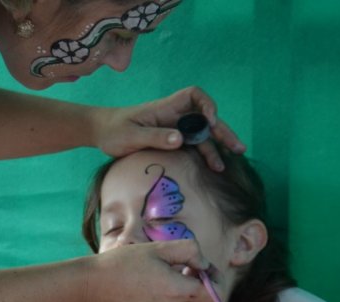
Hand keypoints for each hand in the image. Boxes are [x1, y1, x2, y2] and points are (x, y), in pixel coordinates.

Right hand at [83, 239, 219, 301]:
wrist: (90, 287)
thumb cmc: (122, 263)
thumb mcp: (157, 248)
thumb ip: (188, 251)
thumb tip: (203, 263)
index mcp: (177, 289)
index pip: (214, 292)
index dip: (214, 278)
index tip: (202, 267)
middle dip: (208, 292)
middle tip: (193, 274)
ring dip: (189, 298)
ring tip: (169, 279)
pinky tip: (152, 290)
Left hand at [91, 86, 245, 170]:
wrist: (101, 133)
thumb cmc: (114, 131)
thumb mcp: (131, 136)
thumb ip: (155, 137)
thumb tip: (180, 139)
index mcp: (165, 108)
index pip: (193, 95)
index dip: (206, 104)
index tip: (211, 120)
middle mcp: (173, 117)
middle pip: (204, 119)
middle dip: (222, 132)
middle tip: (238, 148)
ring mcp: (173, 129)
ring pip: (201, 136)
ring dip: (214, 148)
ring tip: (224, 167)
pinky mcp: (170, 142)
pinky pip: (191, 146)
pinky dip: (203, 155)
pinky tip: (212, 168)